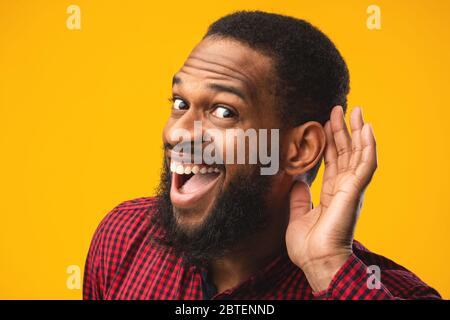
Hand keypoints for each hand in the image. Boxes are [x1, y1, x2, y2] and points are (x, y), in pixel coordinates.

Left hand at [285, 105, 377, 291]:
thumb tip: (296, 181)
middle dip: (343, 130)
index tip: (324, 124)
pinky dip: (368, 146)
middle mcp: (344, 188)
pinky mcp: (355, 190)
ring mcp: (352, 188)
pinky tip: (367, 129)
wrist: (316, 260)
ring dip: (358, 131)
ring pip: (358, 153)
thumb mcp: (297, 215)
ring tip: (356, 111)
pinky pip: (366, 164)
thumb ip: (299, 197)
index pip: (332, 161)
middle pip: (345, 152)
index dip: (329, 142)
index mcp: (331, 193)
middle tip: (339, 109)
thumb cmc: (308, 245)